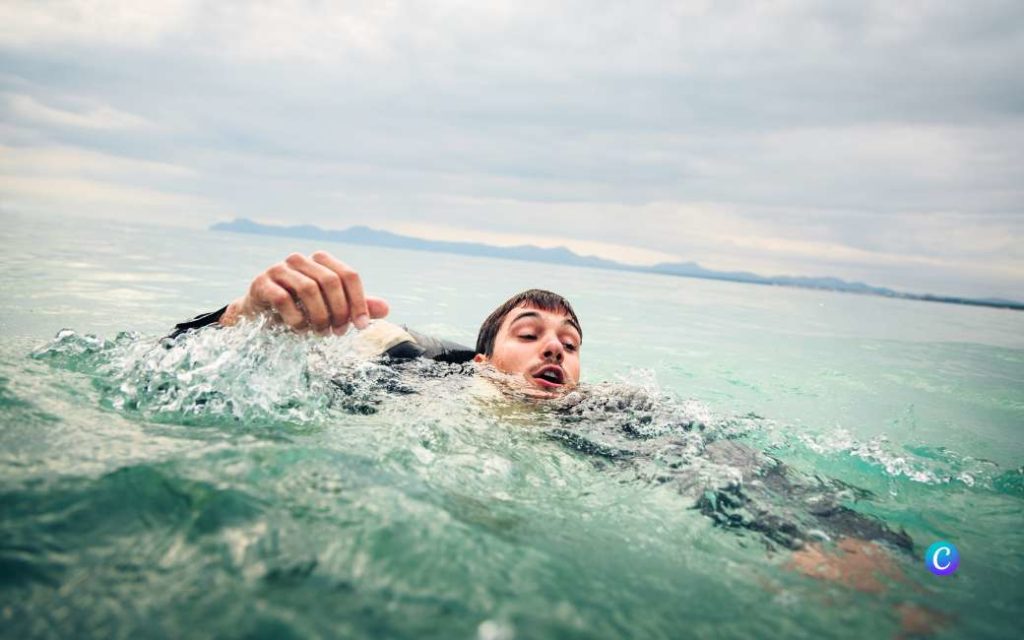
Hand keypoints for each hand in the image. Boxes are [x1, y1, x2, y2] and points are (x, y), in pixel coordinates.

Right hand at [220, 251, 388, 333]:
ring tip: (319, 331)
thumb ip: (356, 306)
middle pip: (331, 281)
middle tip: (338, 332)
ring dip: (319, 316)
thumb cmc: (300, 309)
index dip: (359, 301)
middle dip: (339, 310)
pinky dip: (296, 319)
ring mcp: (279, 269)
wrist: (260, 316)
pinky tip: (299, 329)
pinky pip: (284, 299)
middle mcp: (300, 259)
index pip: (349, 275)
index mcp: (320, 261)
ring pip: (308, 289)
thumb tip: (386, 308)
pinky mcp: (261, 283)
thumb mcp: (331, 309)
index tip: (362, 326)